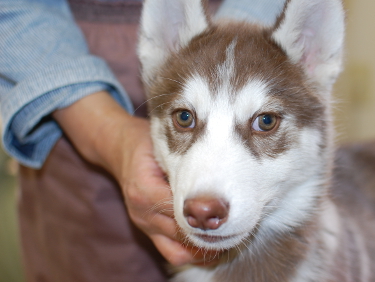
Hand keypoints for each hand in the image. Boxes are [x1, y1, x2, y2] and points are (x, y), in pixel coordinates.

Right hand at [53, 91, 217, 265]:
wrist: (118, 148)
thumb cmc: (144, 144)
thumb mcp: (162, 145)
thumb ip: (184, 161)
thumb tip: (216, 177)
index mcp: (145, 190)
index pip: (181, 213)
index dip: (205, 216)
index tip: (228, 214)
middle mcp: (142, 213)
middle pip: (182, 236)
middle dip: (208, 236)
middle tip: (235, 230)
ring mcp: (144, 225)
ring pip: (176, 252)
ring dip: (201, 251)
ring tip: (225, 241)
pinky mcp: (147, 231)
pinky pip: (170, 251)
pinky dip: (190, 252)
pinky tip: (209, 244)